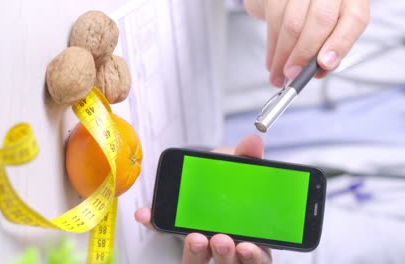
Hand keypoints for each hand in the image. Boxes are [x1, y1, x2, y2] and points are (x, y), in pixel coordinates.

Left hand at [134, 135, 271, 263]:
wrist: (211, 174)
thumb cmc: (231, 178)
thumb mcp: (242, 167)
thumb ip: (249, 156)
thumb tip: (255, 140)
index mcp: (251, 238)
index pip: (257, 257)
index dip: (252, 256)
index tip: (245, 246)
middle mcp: (227, 248)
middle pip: (228, 263)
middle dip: (224, 255)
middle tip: (220, 240)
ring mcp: (202, 245)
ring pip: (199, 260)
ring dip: (195, 251)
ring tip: (193, 236)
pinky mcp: (176, 233)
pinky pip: (166, 232)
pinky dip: (156, 224)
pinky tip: (147, 215)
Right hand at [243, 0, 369, 86]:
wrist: (291, 0)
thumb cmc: (315, 16)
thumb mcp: (331, 31)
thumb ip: (330, 48)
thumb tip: (319, 71)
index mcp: (352, 0)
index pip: (354, 19)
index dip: (340, 43)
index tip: (324, 64)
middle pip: (321, 20)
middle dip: (303, 53)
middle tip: (293, 74)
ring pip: (293, 23)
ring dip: (282, 56)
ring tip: (278, 74)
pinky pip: (274, 19)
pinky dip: (272, 46)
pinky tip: (272, 60)